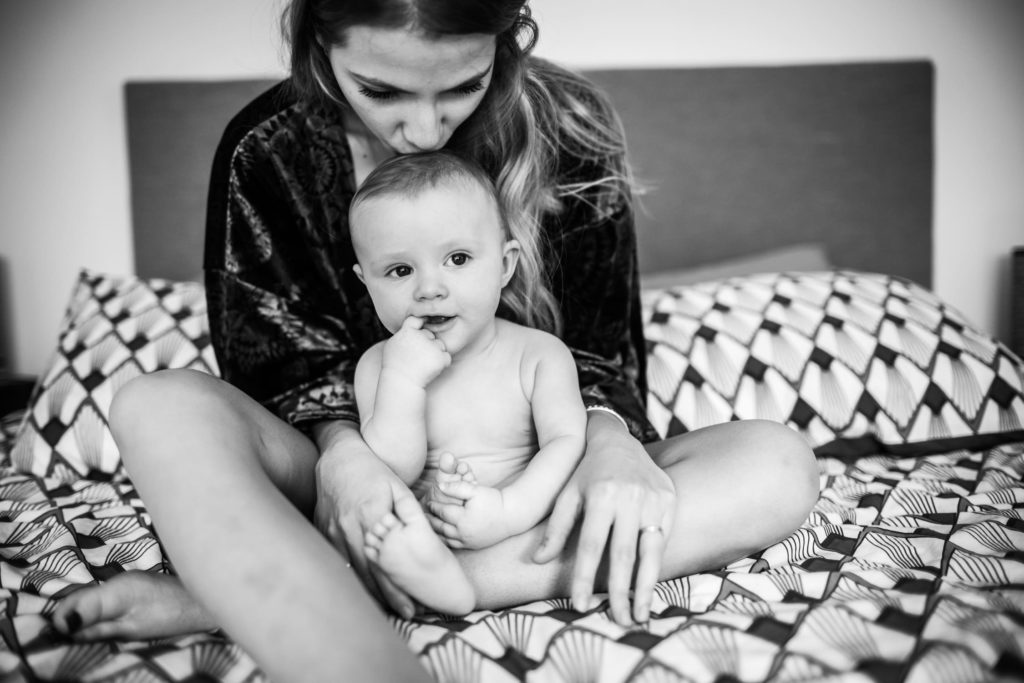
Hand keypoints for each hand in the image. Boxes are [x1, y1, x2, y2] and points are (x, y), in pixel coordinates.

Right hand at [314, 427, 418, 618]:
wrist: (337, 457)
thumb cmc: (374, 470)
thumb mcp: (398, 487)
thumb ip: (408, 515)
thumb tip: (422, 542)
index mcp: (371, 513)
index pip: (387, 558)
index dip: (399, 584)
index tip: (414, 604)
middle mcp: (350, 526)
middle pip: (370, 570)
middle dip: (389, 596)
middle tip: (409, 614)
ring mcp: (333, 530)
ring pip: (352, 570)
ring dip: (371, 592)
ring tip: (390, 610)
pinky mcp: (324, 531)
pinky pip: (338, 561)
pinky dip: (351, 578)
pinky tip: (362, 592)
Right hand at [381, 316, 450, 386]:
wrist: (402, 383)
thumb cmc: (396, 366)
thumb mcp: (393, 345)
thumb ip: (404, 332)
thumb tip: (414, 323)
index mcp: (407, 332)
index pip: (416, 318)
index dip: (421, 320)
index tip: (424, 323)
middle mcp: (420, 336)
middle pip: (430, 335)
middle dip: (428, 343)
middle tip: (419, 357)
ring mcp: (431, 346)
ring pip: (440, 345)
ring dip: (435, 353)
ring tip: (423, 365)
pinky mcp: (440, 357)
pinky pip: (446, 357)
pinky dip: (442, 363)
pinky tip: (431, 369)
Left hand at [425, 481, 508, 549]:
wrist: (511, 515)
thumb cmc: (493, 500)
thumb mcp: (475, 490)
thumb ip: (457, 487)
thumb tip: (440, 486)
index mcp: (462, 518)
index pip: (442, 512)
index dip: (433, 506)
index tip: (427, 501)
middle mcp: (463, 532)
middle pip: (440, 526)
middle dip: (430, 520)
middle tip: (421, 515)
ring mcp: (467, 541)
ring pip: (444, 538)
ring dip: (434, 531)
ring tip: (426, 525)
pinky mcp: (472, 546)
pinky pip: (453, 545)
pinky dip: (443, 540)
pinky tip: (438, 536)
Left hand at [533, 412, 674, 624]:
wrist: (617, 440)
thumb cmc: (584, 472)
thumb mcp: (565, 494)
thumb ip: (555, 528)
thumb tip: (538, 561)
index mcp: (600, 494)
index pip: (591, 545)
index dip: (584, 577)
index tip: (580, 605)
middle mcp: (629, 496)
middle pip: (623, 554)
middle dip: (620, 591)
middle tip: (618, 621)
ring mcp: (653, 498)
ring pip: (652, 551)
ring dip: (646, 587)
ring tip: (640, 615)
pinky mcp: (669, 500)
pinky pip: (664, 540)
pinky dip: (657, 566)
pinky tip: (650, 588)